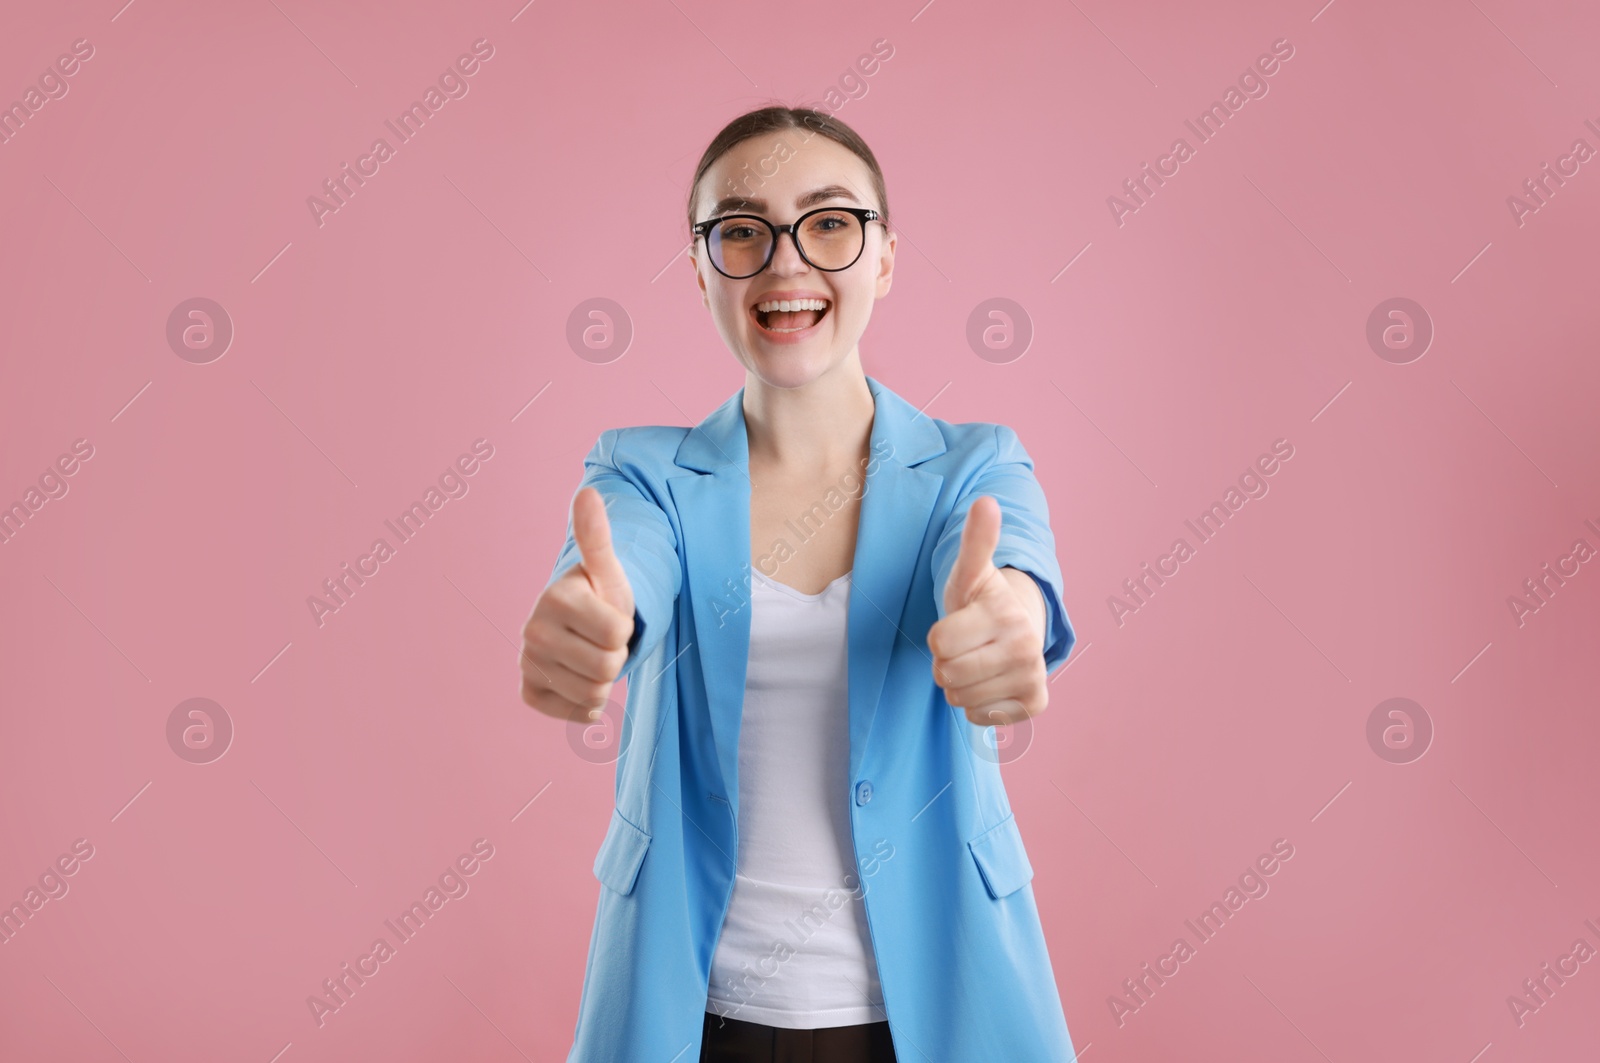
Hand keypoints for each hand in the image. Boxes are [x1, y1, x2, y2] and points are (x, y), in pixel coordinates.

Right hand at [520, 486, 636, 721]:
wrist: (577, 624)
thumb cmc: (599, 595)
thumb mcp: (606, 569)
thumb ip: (597, 536)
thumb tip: (587, 493)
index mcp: (555, 598)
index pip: (617, 635)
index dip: (625, 629)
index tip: (610, 616)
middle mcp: (533, 631)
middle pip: (608, 667)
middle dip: (616, 656)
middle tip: (602, 639)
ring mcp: (527, 663)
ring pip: (595, 694)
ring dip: (604, 680)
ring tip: (592, 655)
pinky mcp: (529, 691)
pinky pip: (576, 713)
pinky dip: (588, 703)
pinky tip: (580, 678)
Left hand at [928, 495, 1047, 727]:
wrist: (1016, 628)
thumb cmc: (982, 601)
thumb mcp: (971, 572)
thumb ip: (976, 541)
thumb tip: (986, 502)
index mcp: (1006, 614)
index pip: (938, 642)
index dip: (938, 636)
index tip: (957, 624)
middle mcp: (1026, 647)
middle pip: (947, 674)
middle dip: (946, 662)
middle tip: (965, 646)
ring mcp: (1033, 677)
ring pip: (960, 699)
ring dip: (959, 685)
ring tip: (977, 662)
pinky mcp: (1035, 703)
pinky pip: (980, 717)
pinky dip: (978, 705)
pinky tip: (991, 682)